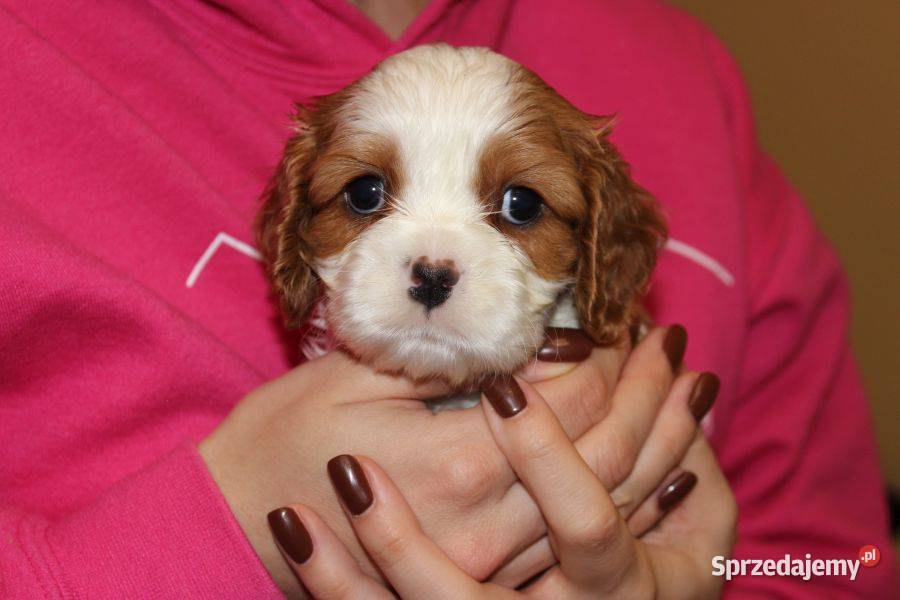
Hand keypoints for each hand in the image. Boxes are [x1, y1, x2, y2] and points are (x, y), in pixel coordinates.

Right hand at [200, 325, 706, 594]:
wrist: (230, 528)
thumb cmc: (278, 442)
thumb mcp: (349, 380)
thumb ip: (441, 362)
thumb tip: (520, 346)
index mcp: (460, 464)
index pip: (567, 405)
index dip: (605, 359)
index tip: (620, 319)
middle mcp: (492, 525)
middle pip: (606, 457)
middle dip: (647, 392)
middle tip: (674, 340)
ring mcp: (494, 563)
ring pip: (609, 506)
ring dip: (658, 444)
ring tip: (692, 391)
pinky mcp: (487, 579)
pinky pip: (578, 542)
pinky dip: (629, 498)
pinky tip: (660, 468)